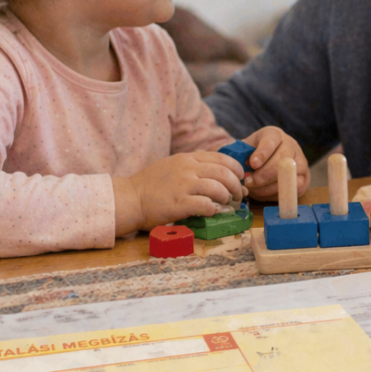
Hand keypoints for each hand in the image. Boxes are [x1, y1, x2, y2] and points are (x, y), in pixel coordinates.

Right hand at [113, 152, 245, 233]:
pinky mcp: (180, 203)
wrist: (130, 197)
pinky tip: (211, 212)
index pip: (222, 158)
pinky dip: (214, 209)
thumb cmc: (151, 184)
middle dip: (236, 186)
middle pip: (224, 173)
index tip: (240, 177)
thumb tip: (219, 175)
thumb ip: (194, 167)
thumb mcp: (173, 166)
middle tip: (237, 196)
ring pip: (218, 188)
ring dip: (227, 198)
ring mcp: (184, 185)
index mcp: (188, 158)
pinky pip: (206, 205)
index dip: (236, 168)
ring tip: (226, 205)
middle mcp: (188, 169)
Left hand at [239, 126, 309, 198]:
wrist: (265, 164)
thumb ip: (235, 154)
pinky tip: (264, 193)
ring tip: (253, 189)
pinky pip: (295, 188)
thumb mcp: (242, 150)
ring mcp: (300, 162)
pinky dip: (278, 193)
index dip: (263, 153)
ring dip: (269, 186)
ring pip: (290, 175)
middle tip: (249, 182)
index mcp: (274, 134)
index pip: (271, 140)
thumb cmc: (251, 156)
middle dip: (265, 174)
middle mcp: (291, 145)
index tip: (252, 164)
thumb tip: (229, 160)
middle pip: (284, 159)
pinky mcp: (304, 178)